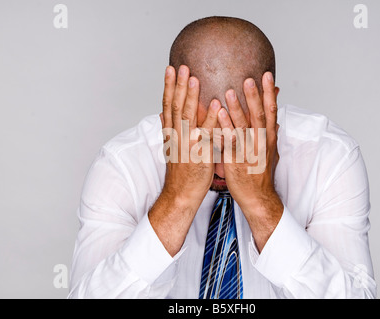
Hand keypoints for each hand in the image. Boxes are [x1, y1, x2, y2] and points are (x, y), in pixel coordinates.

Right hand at [160, 65, 220, 210]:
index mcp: (171, 133)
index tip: (171, 69)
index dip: (169, 86)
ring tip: (195, 78)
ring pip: (187, 117)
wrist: (180, 194)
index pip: (167, 105)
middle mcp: (176, 136)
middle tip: (182, 66)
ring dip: (191, 97)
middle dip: (179, 85)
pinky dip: (209, 118)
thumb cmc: (181, 172)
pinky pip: (205, 133)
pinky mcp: (199, 153)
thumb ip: (170, 128)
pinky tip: (215, 104)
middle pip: (176, 106)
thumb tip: (164, 113)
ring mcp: (186, 144)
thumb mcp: (172, 147)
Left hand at [218, 72, 283, 250]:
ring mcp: (249, 152)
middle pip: (259, 116)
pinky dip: (225, 129)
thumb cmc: (260, 171)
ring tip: (228, 92)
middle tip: (249, 77)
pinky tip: (219, 117)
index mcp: (269, 137)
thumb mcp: (269, 148)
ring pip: (244, 128)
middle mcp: (261, 143)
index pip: (271, 111)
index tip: (266, 75)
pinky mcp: (237, 162)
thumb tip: (275, 111)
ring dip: (236, 109)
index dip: (268, 93)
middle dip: (254, 96)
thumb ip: (271, 127)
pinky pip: (231, 143)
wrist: (258, 197)